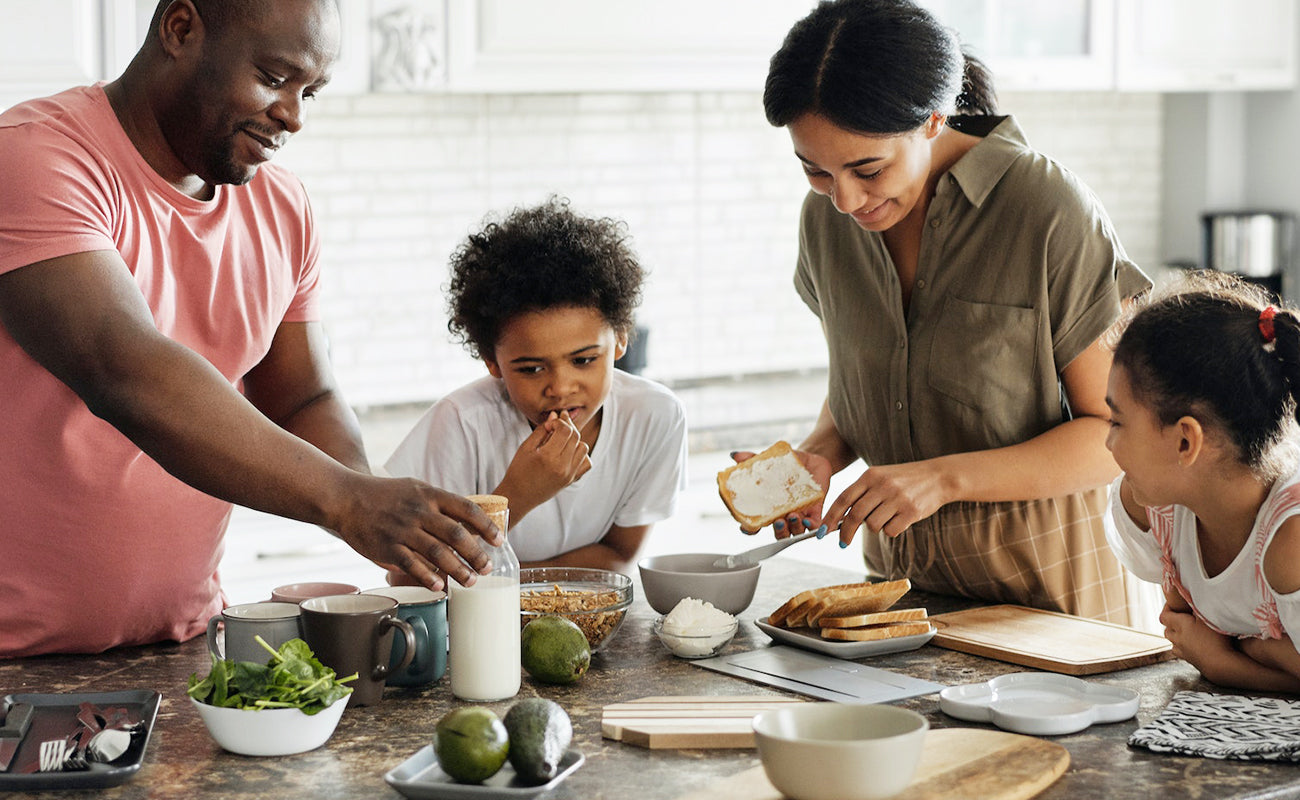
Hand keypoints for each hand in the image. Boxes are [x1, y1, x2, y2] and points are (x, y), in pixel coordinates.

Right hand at [330, 474, 500, 590]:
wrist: (346, 498)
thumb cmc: (385, 495)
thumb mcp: (416, 489)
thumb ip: (440, 504)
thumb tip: (468, 523)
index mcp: (429, 495)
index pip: (466, 509)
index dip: (486, 526)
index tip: (499, 540)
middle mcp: (419, 512)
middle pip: (456, 534)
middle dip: (476, 554)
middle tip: (487, 568)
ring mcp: (403, 530)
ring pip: (438, 553)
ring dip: (458, 569)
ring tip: (471, 581)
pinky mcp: (387, 547)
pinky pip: (412, 565)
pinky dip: (428, 577)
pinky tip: (440, 586)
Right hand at [500, 411, 591, 512]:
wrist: (518, 496)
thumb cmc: (518, 470)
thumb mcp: (526, 447)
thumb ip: (542, 430)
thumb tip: (555, 415)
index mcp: (548, 457)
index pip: (565, 430)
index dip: (559, 422)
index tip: (549, 424)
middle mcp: (562, 466)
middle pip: (576, 436)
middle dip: (568, 426)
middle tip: (557, 425)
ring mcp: (569, 474)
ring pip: (584, 447)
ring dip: (575, 440)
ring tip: (561, 440)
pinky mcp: (572, 480)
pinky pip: (587, 462)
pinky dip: (581, 454)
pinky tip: (569, 452)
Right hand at [730, 448, 832, 538]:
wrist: (811, 461)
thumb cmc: (787, 464)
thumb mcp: (769, 461)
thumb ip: (752, 459)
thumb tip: (735, 455)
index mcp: (768, 507)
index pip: (756, 524)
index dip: (749, 529)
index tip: (746, 527)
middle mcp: (783, 515)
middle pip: (778, 533)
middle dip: (778, 531)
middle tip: (777, 521)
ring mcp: (799, 514)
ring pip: (795, 531)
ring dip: (793, 527)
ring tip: (792, 516)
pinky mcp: (815, 511)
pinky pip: (815, 525)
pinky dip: (812, 526)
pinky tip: (808, 519)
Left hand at [822, 461, 948, 546]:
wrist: (938, 477)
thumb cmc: (904, 480)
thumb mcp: (880, 477)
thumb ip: (861, 493)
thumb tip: (839, 519)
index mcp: (870, 475)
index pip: (843, 499)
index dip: (830, 517)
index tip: (823, 532)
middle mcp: (882, 485)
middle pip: (855, 515)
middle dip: (846, 533)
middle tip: (843, 543)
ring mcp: (897, 498)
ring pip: (873, 525)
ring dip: (875, 528)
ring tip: (886, 518)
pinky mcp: (911, 511)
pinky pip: (891, 531)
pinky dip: (891, 530)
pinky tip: (899, 520)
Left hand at [1159, 602, 1233, 671]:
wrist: (1221, 665)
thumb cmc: (1215, 638)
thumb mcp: (1208, 616)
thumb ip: (1198, 605)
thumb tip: (1192, 595)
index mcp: (1179, 625)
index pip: (1164, 615)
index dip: (1167, 608)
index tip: (1175, 603)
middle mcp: (1177, 638)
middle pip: (1167, 629)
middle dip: (1171, 622)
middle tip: (1182, 616)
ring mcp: (1183, 651)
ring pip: (1173, 642)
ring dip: (1176, 636)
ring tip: (1187, 631)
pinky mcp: (1190, 661)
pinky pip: (1181, 652)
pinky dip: (1183, 647)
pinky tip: (1192, 645)